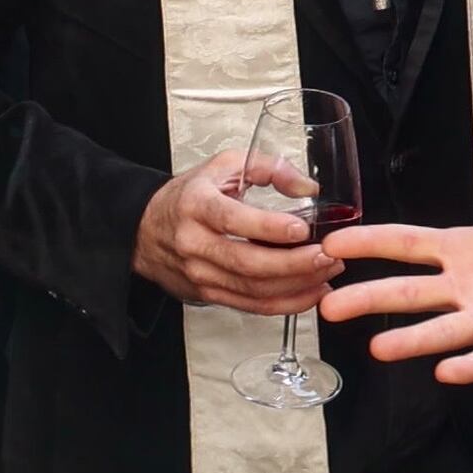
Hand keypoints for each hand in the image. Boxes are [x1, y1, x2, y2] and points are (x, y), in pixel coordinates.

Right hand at [134, 144, 335, 312]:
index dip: (270, 228)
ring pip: (253, 290)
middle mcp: (195, 243)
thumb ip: (269, 168)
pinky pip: (251, 306)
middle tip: (327, 256)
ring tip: (327, 272)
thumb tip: (308, 186)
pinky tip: (310, 293)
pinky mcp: (208, 294)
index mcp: (197, 205)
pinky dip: (286, 303)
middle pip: (248, 263)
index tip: (302, 229)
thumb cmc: (189, 197)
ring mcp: (200, 273)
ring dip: (297, 285)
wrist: (145, 230)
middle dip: (294, 264)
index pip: (233, 219)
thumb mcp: (223, 167)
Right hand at [327, 84, 472, 380]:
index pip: (408, 244)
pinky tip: (446, 371)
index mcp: (462, 251)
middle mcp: (466, 288)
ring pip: (443, 330)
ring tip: (378, 348)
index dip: (371, 243)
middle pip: (412, 293)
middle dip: (371, 297)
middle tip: (329, 305)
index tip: (332, 242)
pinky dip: (470, 364)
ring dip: (412, 339)